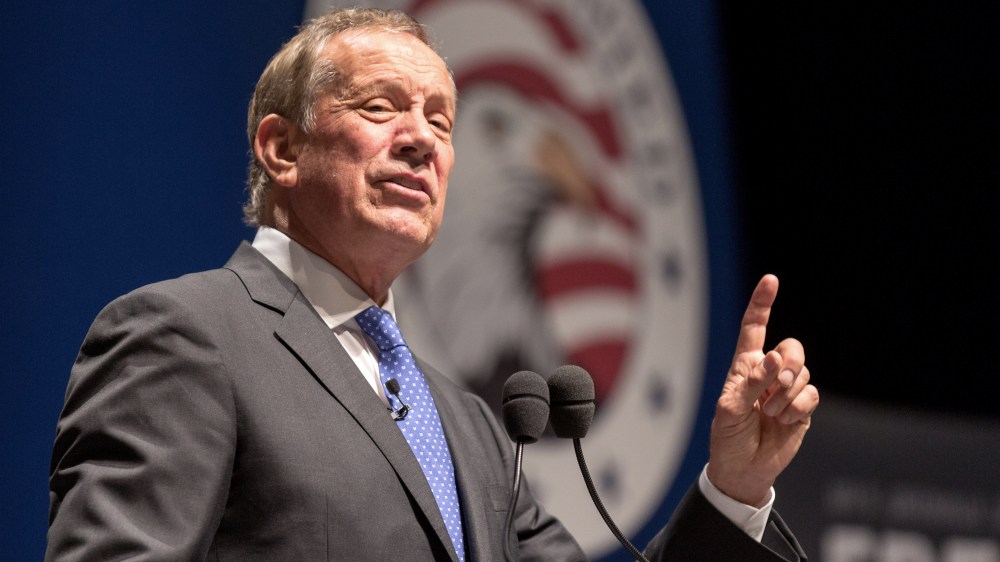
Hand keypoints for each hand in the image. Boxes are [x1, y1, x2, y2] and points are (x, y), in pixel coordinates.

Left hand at [706, 274, 818, 506]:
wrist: (744, 469)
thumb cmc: (728, 436)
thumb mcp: (730, 408)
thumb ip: (752, 382)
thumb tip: (775, 358)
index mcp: (745, 365)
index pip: (754, 326)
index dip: (763, 303)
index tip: (771, 280)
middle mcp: (768, 372)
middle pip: (792, 347)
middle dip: (789, 364)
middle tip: (775, 389)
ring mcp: (787, 390)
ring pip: (803, 372)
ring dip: (788, 394)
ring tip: (772, 414)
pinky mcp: (802, 408)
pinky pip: (812, 395)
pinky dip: (799, 408)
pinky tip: (785, 421)